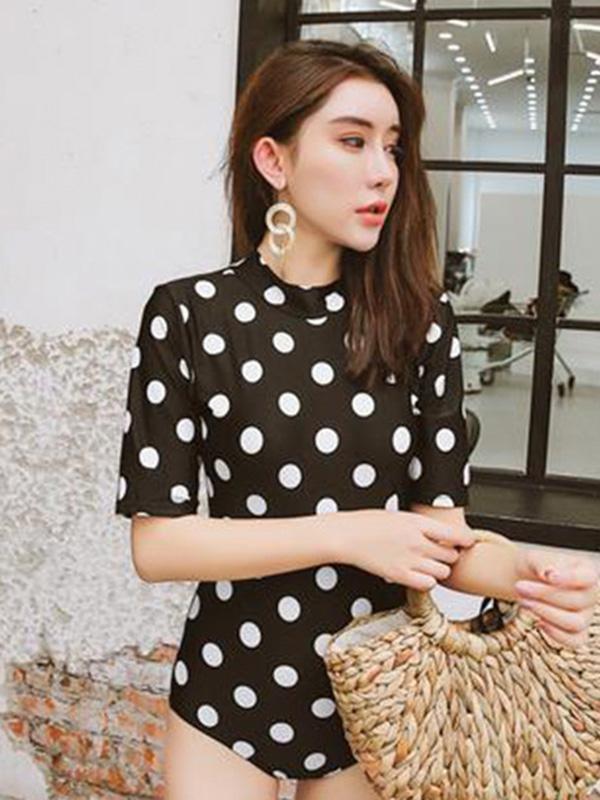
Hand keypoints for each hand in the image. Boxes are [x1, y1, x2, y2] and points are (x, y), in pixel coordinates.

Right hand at [342, 509, 477, 590]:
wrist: (346, 535)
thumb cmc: (368, 523)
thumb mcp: (400, 515)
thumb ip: (422, 525)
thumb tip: (441, 533)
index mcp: (417, 523)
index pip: (455, 535)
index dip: (465, 540)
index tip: (466, 542)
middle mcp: (416, 542)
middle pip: (451, 556)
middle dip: (449, 555)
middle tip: (440, 554)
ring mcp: (409, 560)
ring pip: (443, 572)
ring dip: (439, 570)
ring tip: (428, 564)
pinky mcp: (399, 575)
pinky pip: (428, 585)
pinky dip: (427, 581)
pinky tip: (419, 574)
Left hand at [514, 548, 599, 648]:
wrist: (527, 580)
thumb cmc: (535, 567)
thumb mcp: (534, 558)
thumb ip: (542, 563)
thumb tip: (549, 573)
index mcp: (586, 572)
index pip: (587, 578)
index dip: (569, 579)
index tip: (548, 576)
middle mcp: (590, 595)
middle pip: (576, 601)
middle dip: (544, 595)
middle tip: (519, 587)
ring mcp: (585, 615)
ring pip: (575, 624)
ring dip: (546, 614)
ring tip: (523, 602)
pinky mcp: (577, 632)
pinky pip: (575, 641)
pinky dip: (556, 634)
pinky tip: (538, 622)